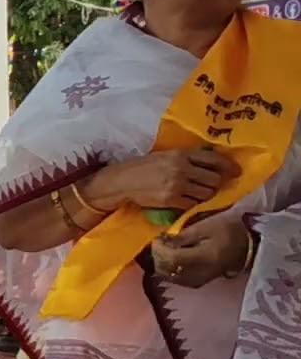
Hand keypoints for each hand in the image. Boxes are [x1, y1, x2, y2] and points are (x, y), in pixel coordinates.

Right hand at [86, 149, 240, 211]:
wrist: (122, 181)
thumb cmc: (142, 167)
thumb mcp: (164, 156)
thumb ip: (185, 159)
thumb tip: (208, 164)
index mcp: (181, 154)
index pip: (213, 159)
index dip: (228, 166)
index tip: (237, 172)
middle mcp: (182, 168)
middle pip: (214, 178)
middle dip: (216, 184)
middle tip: (214, 186)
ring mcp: (178, 185)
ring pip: (206, 193)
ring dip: (206, 195)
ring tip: (199, 194)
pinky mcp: (172, 200)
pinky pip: (193, 204)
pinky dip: (193, 204)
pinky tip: (188, 202)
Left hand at [150, 215, 250, 287]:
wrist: (252, 243)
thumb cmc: (230, 229)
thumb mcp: (206, 226)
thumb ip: (183, 236)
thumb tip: (163, 241)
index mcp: (205, 257)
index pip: (173, 259)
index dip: (160, 250)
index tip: (157, 238)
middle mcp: (202, 273)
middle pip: (169, 270)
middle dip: (158, 256)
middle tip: (159, 242)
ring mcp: (202, 280)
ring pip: (171, 277)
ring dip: (162, 263)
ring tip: (165, 249)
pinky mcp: (202, 282)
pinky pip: (178, 280)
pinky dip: (170, 270)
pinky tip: (172, 259)